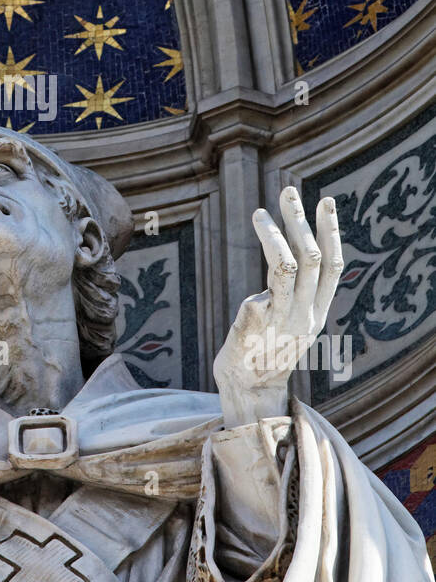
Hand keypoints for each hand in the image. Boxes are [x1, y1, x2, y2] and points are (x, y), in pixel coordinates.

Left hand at [213, 186, 342, 428]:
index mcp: (316, 312)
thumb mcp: (291, 319)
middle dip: (300, 221)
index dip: (331, 232)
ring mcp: (281, 324)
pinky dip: (250, 303)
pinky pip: (254, 303)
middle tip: (288, 191)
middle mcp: (304, 316)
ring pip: (285, 269)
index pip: (332, 266)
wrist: (250, 390)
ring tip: (260, 214)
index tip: (326, 201)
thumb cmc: (266, 349)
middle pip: (310, 259)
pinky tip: (249, 305)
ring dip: (273, 237)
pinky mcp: (255, 331)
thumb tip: (292, 247)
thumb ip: (293, 289)